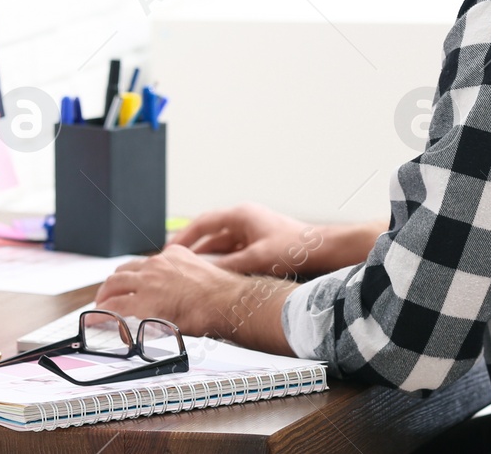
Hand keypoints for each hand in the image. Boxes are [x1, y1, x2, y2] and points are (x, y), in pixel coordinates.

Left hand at [94, 245, 293, 353]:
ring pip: (115, 284)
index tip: (130, 283)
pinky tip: (98, 320)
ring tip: (100, 306)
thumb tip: (185, 295)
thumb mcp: (203, 275)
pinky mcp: (144, 302)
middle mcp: (158, 264)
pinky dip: (103, 314)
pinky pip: (115, 307)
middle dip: (113, 283)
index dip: (133, 275)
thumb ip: (187, 279)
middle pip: (125, 270)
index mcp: (174, 255)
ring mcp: (149, 281)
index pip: (145, 263)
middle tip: (107, 295)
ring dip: (104, 296)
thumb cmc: (223, 296)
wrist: (227, 302)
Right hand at [168, 203, 327, 275]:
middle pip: (210, 233)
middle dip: (193, 248)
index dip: (184, 236)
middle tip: (175, 261)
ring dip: (207, 256)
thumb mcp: (257, 259)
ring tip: (190, 270)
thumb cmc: (295, 247)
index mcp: (241, 215)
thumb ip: (229, 267)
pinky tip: (215, 274)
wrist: (321, 250)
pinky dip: (222, 261)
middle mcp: (244, 220)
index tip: (170, 248)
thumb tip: (206, 275)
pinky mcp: (258, 242)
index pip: (203, 223)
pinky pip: (233, 251)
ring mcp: (251, 231)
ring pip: (221, 244)